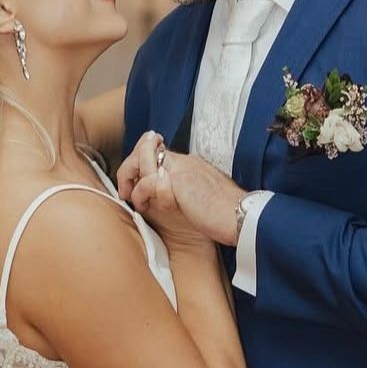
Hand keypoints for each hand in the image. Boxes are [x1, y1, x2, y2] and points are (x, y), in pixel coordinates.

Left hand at [116, 132, 221, 250]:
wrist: (241, 217)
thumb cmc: (224, 215)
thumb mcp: (200, 199)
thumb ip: (181, 193)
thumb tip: (160, 199)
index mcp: (190, 164)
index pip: (157, 153)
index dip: (140, 164)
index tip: (133, 183)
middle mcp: (184, 161)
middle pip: (145, 150)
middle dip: (129, 168)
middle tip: (125, 190)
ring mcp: (181, 168)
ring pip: (143, 161)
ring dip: (131, 181)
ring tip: (132, 199)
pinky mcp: (178, 181)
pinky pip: (148, 182)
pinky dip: (141, 195)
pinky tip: (144, 207)